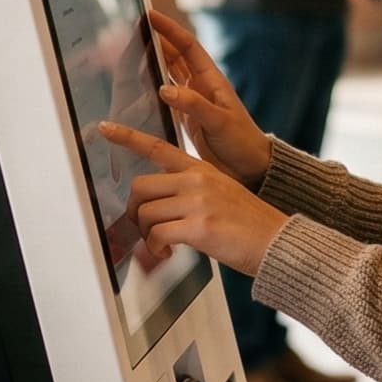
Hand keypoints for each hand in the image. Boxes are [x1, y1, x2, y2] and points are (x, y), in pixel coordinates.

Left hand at [100, 123, 289, 276]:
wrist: (277, 242)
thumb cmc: (249, 224)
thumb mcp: (221, 194)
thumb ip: (191, 194)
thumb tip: (161, 210)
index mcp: (201, 169)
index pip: (158, 147)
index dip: (127, 137)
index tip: (105, 128)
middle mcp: (197, 180)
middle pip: (142, 187)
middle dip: (136, 212)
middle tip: (145, 229)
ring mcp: (198, 202)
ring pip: (146, 213)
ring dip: (147, 235)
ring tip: (161, 246)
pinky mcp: (199, 226)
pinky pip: (157, 235)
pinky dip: (156, 249)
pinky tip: (168, 254)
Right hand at [142, 9, 271, 184]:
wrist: (250, 168)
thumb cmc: (242, 141)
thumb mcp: (220, 122)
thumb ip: (194, 106)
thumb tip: (164, 89)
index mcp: (211, 80)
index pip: (187, 47)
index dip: (169, 30)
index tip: (150, 15)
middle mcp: (201, 87)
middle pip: (174, 57)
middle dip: (156, 41)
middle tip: (132, 30)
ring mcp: (193, 102)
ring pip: (168, 75)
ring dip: (152, 63)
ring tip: (129, 53)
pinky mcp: (186, 119)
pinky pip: (165, 98)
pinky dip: (151, 90)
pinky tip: (137, 89)